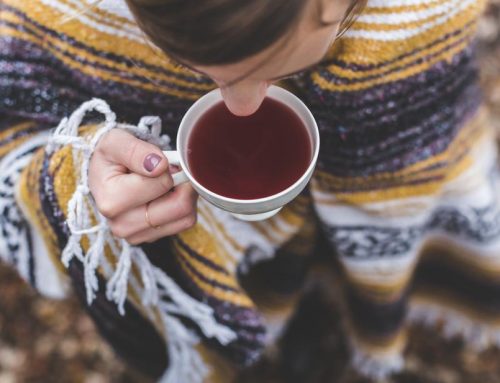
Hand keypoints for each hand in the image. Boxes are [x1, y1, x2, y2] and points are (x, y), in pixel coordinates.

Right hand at [89, 129, 197, 244]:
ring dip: (185, 194)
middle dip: (181, 183)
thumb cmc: (112, 158)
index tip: (155, 161)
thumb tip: (159, 166)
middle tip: (169, 171)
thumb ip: (136, 151)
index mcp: (111, 202)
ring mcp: (138, 235)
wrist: (106, 175)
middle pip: (179, 206)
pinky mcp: (153, 238)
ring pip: (186, 216)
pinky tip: (167, 195)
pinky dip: (184, 205)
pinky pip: (185, 222)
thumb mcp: (116, 142)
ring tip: (166, 182)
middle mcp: (122, 225)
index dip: (166, 167)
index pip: (163, 182)